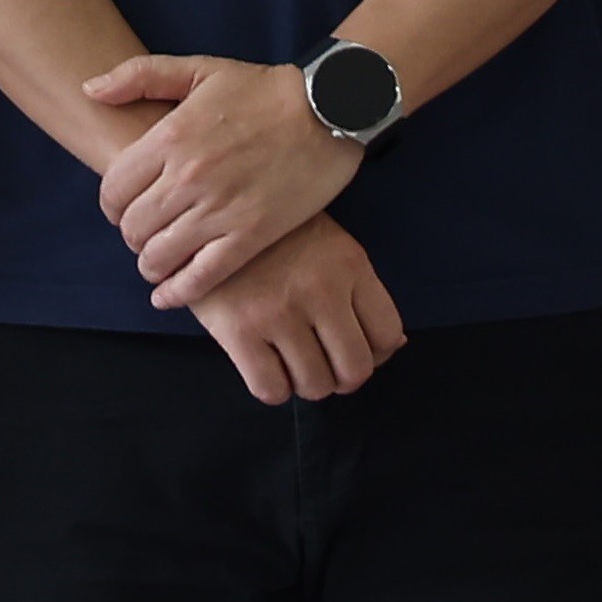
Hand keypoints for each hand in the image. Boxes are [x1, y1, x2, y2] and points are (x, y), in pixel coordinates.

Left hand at [83, 52, 364, 308]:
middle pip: (132, 227)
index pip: (112, 189)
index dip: (111, 206)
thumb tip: (90, 90)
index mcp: (170, 136)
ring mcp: (220, 210)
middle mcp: (189, 177)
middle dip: (131, 235)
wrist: (330, 108)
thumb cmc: (263, 88)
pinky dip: (178, 292)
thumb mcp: (199, 68)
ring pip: (160, 256)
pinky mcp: (251, 236)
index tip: (122, 210)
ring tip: (157, 261)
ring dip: (150, 264)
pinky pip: (201, 277)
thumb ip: (138, 75)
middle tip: (144, 235)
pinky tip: (169, 295)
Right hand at [182, 214, 406, 405]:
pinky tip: (266, 364)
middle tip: (323, 363)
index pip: (387, 335)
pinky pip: (271, 390)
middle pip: (354, 370)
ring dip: (306, 383)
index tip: (352, 347)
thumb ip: (361, 291)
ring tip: (291, 361)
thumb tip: (393, 347)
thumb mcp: (331, 246)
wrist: (208, 211)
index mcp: (349, 264)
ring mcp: (278, 312)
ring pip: (314, 386)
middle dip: (341, 377)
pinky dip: (273, 388)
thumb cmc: (276, 234)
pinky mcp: (237, 330)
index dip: (374, 353)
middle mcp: (319, 289)